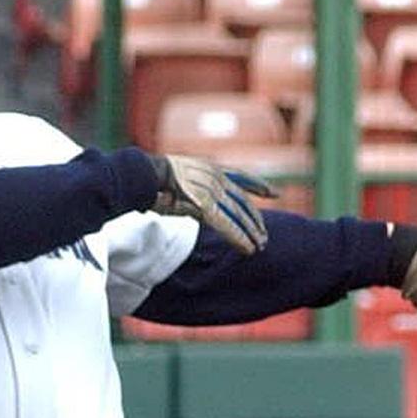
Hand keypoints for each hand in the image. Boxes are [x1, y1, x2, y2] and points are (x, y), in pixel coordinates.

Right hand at [146, 151, 271, 255]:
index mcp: (211, 168)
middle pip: (243, 202)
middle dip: (255, 221)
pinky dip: (239, 238)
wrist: (142, 175)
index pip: (242, 177)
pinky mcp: (205, 206)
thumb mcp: (180, 178)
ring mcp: (211, 191)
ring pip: (238, 215)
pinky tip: (247, 249)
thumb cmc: (152, 179)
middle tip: (264, 236)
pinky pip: (227, 226)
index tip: (274, 193)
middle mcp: (215, 178)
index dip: (259, 186)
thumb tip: (197, 202)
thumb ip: (195, 188)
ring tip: (259, 246)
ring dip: (250, 233)